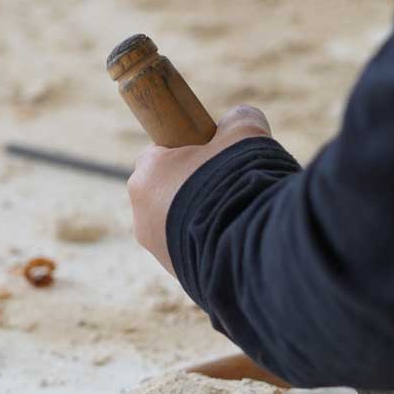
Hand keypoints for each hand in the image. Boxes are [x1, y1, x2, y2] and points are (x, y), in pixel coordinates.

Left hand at [127, 105, 271, 274]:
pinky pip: (191, 249)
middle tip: (228, 187)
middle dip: (194, 188)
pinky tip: (235, 238)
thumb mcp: (244, 132)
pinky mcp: (178, 274)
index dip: (190, 153)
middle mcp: (141, 214)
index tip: (214, 157)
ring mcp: (157, 249)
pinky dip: (209, 243)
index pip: (160, 155)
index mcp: (147, 174)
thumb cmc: (240, 181)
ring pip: (178, 224)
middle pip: (168, 192)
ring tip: (237, 216)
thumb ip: (237, 119)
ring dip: (202, 218)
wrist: (252, 246)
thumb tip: (240, 119)